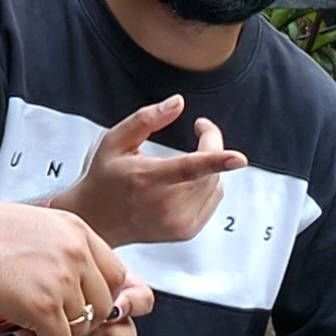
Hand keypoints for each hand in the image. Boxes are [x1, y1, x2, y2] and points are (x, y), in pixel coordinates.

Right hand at [0, 197, 152, 335]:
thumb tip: (75, 285)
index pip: (115, 274)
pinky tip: (24, 332)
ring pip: (83, 328)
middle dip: (80, 320)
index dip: (97, 295)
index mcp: (76, 229)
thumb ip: (62, 251)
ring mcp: (62, 281)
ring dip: (60, 334)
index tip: (78, 303)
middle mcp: (76, 253)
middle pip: (104, 305)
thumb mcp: (33, 226)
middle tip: (51, 319)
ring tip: (32, 325)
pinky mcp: (42, 308)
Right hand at [61, 95, 245, 249]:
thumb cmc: (104, 179)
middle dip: (211, 146)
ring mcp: (176, 223)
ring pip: (215, 185)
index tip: (238, 158)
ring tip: (184, 161)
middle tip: (199, 131)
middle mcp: (164, 205)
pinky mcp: (185, 232)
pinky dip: (207, 185)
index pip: (187, 168)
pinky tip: (186, 183)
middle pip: (209, 172)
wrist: (97, 220)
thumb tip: (177, 103)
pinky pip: (213, 199)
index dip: (216, 160)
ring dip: (210, 167)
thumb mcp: (115, 141)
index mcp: (147, 179)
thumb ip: (147, 119)